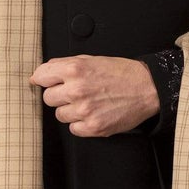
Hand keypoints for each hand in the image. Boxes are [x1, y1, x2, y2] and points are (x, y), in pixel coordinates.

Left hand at [30, 55, 158, 136]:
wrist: (146, 88)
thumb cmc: (121, 73)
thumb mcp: (91, 59)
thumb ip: (65, 64)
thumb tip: (42, 72)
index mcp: (75, 70)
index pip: (41, 76)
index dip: (43, 79)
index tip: (46, 82)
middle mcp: (77, 90)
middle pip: (48, 98)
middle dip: (59, 96)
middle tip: (75, 93)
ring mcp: (84, 110)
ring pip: (60, 115)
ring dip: (70, 111)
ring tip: (88, 103)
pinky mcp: (93, 127)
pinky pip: (73, 129)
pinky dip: (81, 124)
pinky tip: (93, 114)